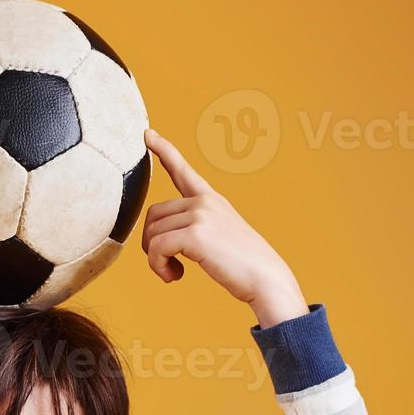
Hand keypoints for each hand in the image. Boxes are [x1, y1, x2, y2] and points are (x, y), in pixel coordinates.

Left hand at [141, 129, 308, 327]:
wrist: (266, 280)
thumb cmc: (242, 266)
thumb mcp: (219, 236)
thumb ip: (193, 226)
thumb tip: (157, 233)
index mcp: (211, 200)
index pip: (182, 171)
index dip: (164, 151)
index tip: (147, 134)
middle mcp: (204, 202)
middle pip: (153, 216)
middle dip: (152, 243)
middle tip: (167, 264)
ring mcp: (200, 214)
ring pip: (151, 234)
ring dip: (155, 259)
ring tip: (173, 272)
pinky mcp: (194, 234)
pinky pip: (155, 248)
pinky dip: (157, 267)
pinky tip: (173, 276)